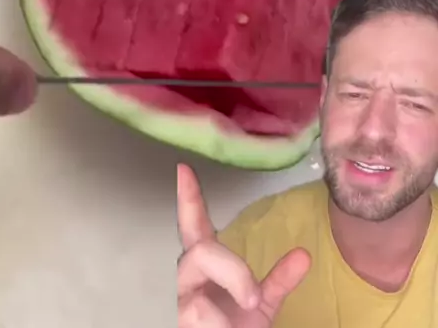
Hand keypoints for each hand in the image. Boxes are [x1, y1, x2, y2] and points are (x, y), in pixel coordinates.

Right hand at [177, 163, 309, 326]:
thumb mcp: (261, 307)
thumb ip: (278, 280)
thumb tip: (303, 254)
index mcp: (207, 269)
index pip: (194, 227)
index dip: (188, 198)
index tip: (183, 169)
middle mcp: (187, 279)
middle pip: (200, 248)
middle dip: (233, 269)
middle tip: (254, 299)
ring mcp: (178, 300)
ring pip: (198, 276)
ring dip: (231, 295)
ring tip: (247, 314)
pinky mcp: (180, 317)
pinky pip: (200, 312)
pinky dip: (222, 324)